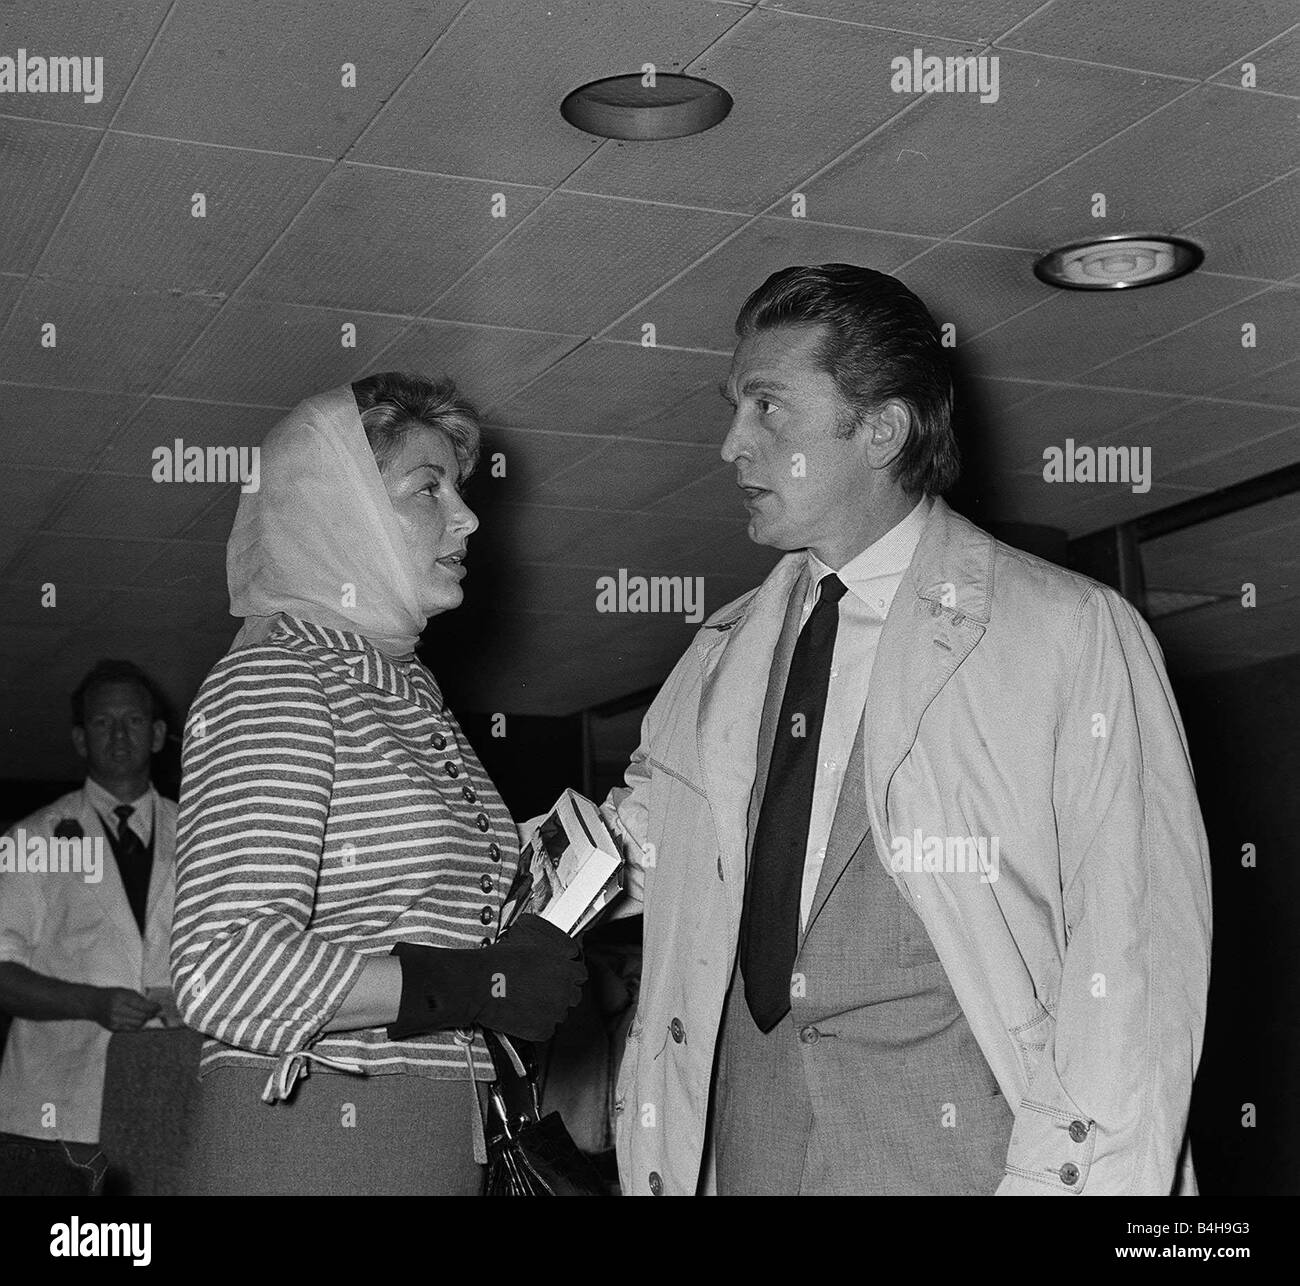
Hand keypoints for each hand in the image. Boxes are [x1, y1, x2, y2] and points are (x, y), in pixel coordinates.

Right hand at [88, 987, 161, 1031]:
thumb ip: (140, 999)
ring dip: (144, 1020)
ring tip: (145, 1015)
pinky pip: (130, 1029)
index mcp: (121, 998)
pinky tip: (137, 1020)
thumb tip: (155, 1007)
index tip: (159, 1007)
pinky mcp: (113, 1028)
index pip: (143, 1006)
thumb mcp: (126, 991)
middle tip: (154, 1012)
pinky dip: (137, 1025)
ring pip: (137, 1024)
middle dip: (150, 1014)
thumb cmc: (112, 995)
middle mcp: (117, 1010)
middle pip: (141, 1016)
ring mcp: (114, 1021)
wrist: (94, 1004)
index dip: (154, 1007)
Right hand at [388, 913, 585, 1042]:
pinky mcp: (543, 1030)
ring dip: (547, 1009)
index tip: (558, 978)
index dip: (567, 975)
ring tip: (527, 1002)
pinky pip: (546, 1029)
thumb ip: (552, 949)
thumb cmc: (499, 961)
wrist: (478, 983)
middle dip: (559, 993)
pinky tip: (522, 1014)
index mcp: (565, 966)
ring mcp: (555, 1012)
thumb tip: (562, 951)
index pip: (581, 974)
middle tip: (540, 991)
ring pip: (559, 1013)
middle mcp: (565, 990)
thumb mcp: (530, 943)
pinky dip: (536, 1025)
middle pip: (573, 995)